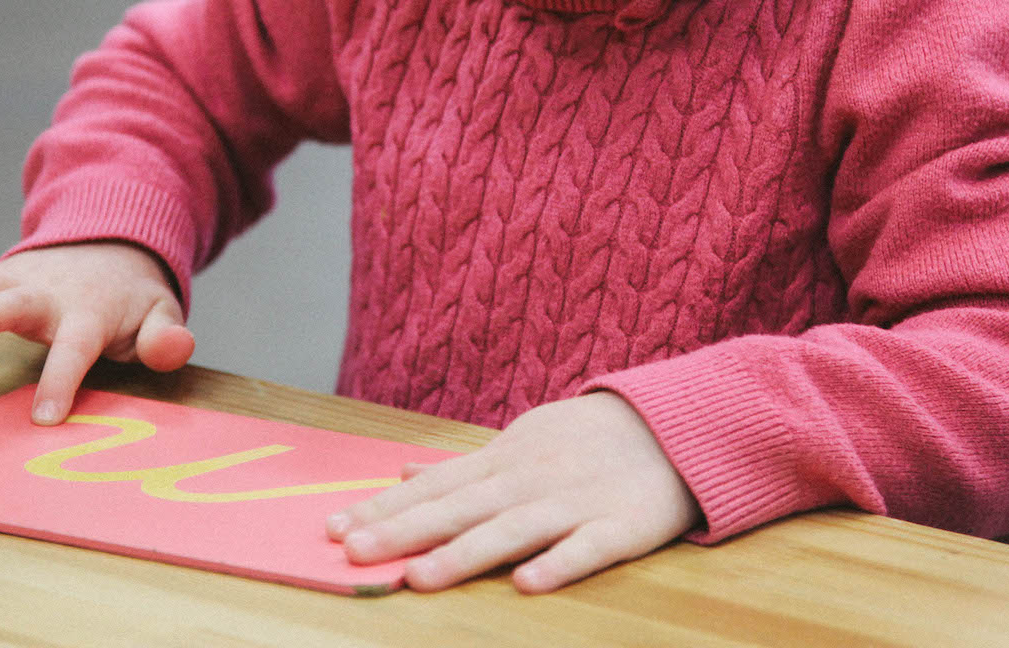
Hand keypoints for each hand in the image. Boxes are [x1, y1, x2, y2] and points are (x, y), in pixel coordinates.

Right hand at [0, 241, 193, 424]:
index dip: (62, 382)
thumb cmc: (133, 300)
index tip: (44, 419)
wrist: (114, 246)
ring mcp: (22, 281)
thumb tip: (177, 348)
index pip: (76, 349)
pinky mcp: (1, 276)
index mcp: (91, 313)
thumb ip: (166, 337)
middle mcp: (51, 295)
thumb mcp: (160, 316)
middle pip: (20, 304)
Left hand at [325, 392, 700, 593]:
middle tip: (353, 551)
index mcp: (505, 459)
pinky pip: (588, 548)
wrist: (674, 424)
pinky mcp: (622, 526)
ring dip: (465, 553)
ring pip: (513, 530)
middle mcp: (531, 479)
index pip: (434, 487)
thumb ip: (462, 465)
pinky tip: (528, 584)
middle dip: (404, 531)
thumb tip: (402, 472)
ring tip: (418, 576)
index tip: (334, 528)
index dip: (384, 509)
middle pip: (460, 508)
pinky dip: (559, 564)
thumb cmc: (586, 439)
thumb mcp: (519, 440)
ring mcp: (576, 501)